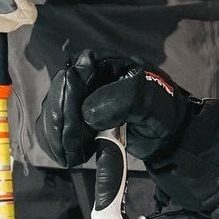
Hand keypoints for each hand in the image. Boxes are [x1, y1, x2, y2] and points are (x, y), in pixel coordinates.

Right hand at [36, 51, 186, 169]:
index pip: (73, 75)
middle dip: (59, 123)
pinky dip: (56, 142)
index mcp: (102, 62)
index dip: (67, 101)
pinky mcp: (74, 117)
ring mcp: (78, 96)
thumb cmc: (160, 108)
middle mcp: (85, 75)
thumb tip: (88, 113)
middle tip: (68, 149)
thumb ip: (121, 100)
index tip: (71, 128)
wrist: (165, 131)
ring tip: (70, 157)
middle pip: (58, 94)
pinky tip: (66, 156)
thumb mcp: (147, 99)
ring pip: (53, 112)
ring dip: (56, 136)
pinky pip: (55, 126)